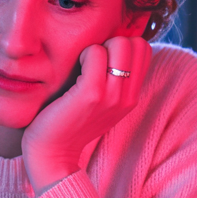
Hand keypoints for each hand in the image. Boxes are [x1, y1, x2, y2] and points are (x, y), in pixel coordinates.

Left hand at [22, 35, 151, 193]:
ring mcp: (112, 96)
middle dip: (112, 42)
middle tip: (92, 62)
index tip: (103, 60)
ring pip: (121, 43)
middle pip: (136, 43)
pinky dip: (83, 54)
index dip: (123, 45)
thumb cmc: (69, 123)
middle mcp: (127, 98)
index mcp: (131, 98)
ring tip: (83, 66)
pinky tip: (73, 70)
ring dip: (98, 47)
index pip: (144, 50)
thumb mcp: (101, 104)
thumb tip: (114, 46)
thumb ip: (114, 81)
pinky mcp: (91, 94)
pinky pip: (95, 53)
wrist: (52, 154)